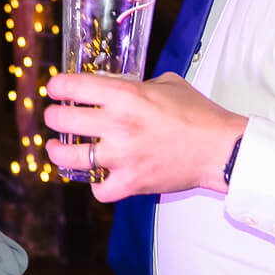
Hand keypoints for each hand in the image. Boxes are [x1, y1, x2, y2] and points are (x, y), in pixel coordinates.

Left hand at [42, 72, 244, 200]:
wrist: (220, 149)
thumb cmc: (198, 115)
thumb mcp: (166, 84)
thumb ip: (136, 85)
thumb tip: (116, 87)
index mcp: (126, 96)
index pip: (74, 86)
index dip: (57, 86)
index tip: (54, 89)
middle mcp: (118, 125)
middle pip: (63, 120)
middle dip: (53, 117)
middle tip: (54, 117)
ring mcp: (122, 157)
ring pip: (69, 158)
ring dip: (57, 152)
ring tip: (55, 149)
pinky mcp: (131, 183)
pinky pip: (99, 190)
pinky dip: (96, 186)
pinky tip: (98, 178)